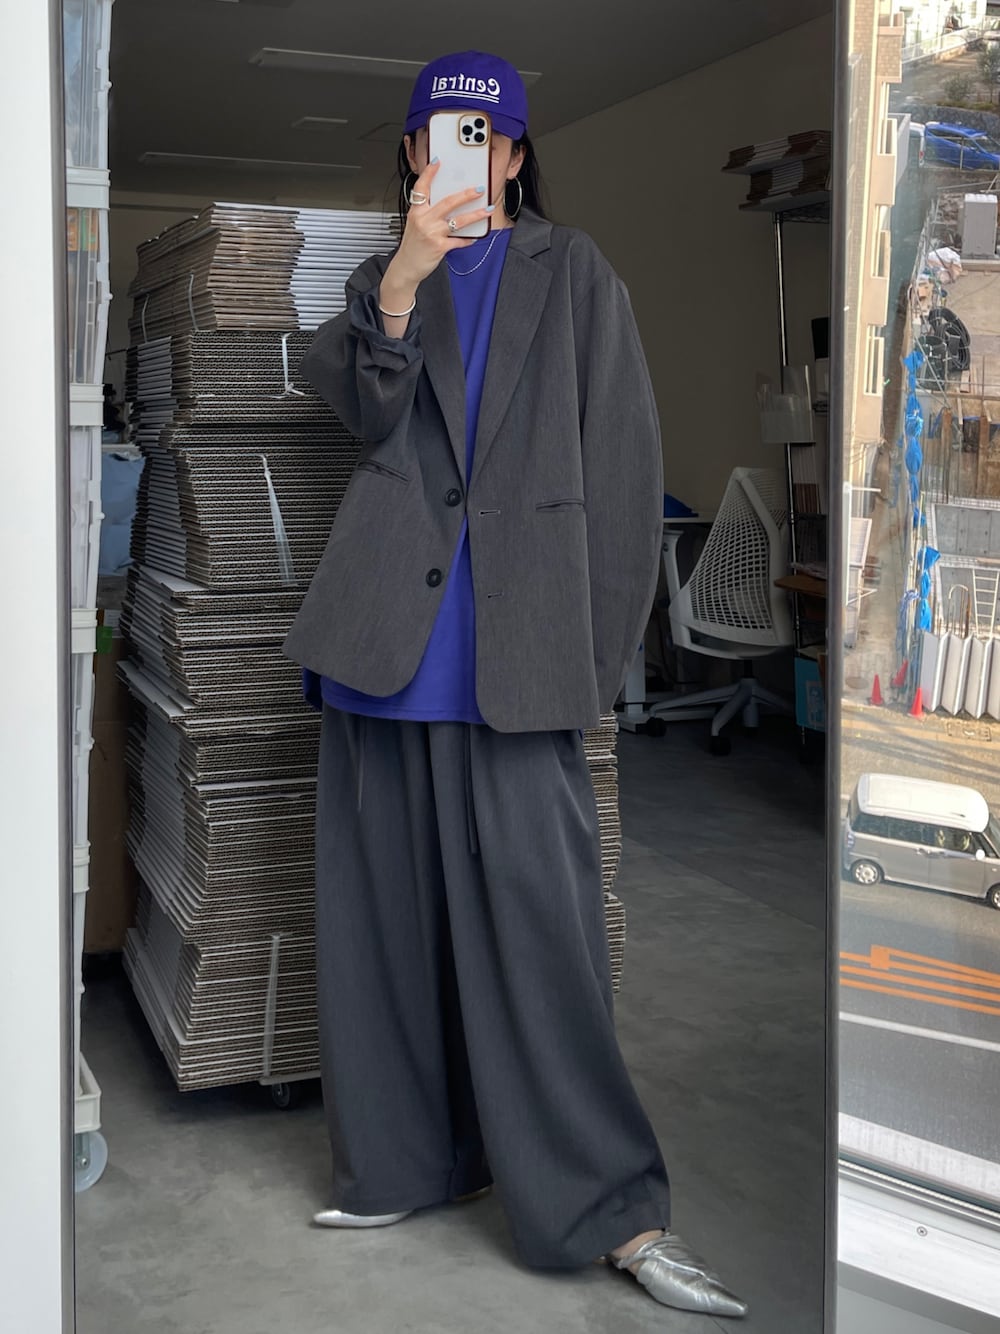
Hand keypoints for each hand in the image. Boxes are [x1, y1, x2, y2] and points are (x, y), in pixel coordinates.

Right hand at [380, 160, 492, 307]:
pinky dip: (468, 239)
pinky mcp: (440, 247)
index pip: (421, 188)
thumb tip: (449, 204)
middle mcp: (424, 220)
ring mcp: (432, 233)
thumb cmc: (412, 246)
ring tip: (487, 210)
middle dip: (466, 195)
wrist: (406, 266)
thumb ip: (428, 212)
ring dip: (476, 215)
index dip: (429, 173)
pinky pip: (459, 241)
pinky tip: (475, 237)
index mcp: (416, 211)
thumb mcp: (415, 224)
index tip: (437, 162)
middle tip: (478, 189)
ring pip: (458, 221)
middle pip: (448, 202)